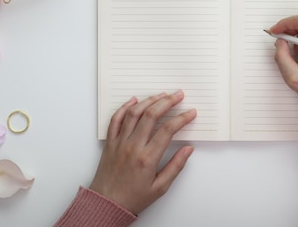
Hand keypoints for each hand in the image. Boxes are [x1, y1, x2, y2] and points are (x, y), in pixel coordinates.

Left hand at [89, 90, 196, 213]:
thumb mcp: (160, 187)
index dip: (182, 118)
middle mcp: (133, 146)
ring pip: (134, 113)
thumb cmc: (132, 198)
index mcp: (147, 158)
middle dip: (168, 102)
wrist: (106, 204)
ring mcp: (120, 142)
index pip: (168, 130)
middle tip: (178, 95)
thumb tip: (188, 150)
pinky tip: (134, 100)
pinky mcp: (110, 142)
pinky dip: (125, 107)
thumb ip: (176, 166)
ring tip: (161, 95)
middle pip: (152, 115)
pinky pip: (116, 119)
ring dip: (149, 100)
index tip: (191, 113)